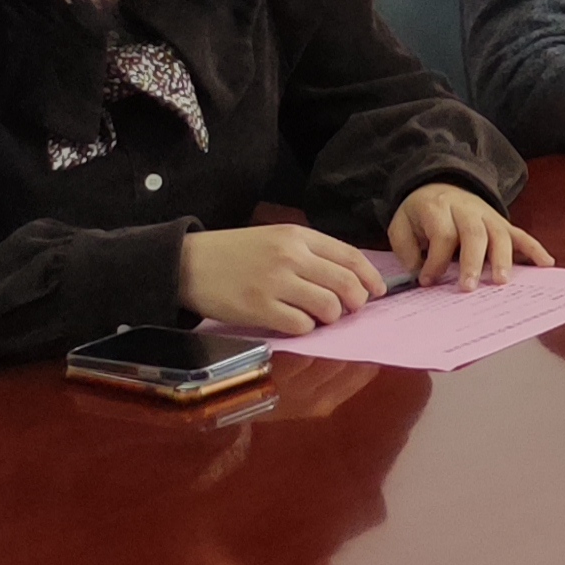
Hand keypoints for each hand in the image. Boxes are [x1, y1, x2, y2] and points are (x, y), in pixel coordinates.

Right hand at [180, 223, 389, 333]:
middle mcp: (290, 257)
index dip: (371, 277)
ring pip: (329, 307)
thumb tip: (351, 277)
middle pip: (347, 284)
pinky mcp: (259, 308)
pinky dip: (305, 328)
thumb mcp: (276, 238)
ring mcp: (274, 283)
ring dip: (330, 317)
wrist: (187, 263)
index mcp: (298, 236)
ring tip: (318, 316)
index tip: (377, 291)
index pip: (351, 257)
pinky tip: (295, 322)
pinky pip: (302, 325)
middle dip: (356, 301)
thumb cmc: (235, 253)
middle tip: (349, 309)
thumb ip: (312, 252)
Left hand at [388, 183, 549, 289]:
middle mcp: (466, 209)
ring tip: (500, 281)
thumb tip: (419, 274)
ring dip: (502, 258)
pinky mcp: (501, 221)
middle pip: (474, 234)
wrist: (439, 184)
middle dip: (472, 262)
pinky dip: (534, 248)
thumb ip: (406, 250)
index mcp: (438, 207)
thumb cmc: (421, 213)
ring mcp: (488, 214)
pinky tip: (546, 263)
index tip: (428, 281)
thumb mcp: (401, 225)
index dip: (436, 260)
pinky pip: (521, 234)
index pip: (443, 234)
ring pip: (499, 234)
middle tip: (468, 287)